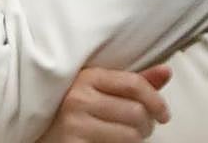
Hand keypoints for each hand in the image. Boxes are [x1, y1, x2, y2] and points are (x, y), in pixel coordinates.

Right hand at [39, 65, 172, 142]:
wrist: (41, 131)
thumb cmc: (75, 109)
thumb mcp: (99, 89)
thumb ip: (131, 82)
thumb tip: (166, 71)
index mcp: (86, 77)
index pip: (134, 84)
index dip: (156, 100)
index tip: (163, 113)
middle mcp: (78, 98)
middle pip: (137, 112)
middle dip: (146, 123)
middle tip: (139, 127)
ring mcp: (75, 123)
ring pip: (131, 134)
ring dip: (136, 138)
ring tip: (124, 135)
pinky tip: (111, 142)